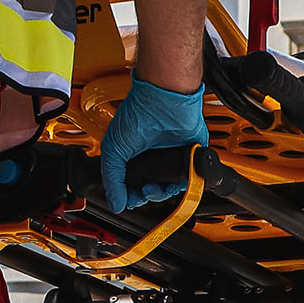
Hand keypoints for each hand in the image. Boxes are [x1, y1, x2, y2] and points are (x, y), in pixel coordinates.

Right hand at [100, 78, 207, 211]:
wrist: (164, 97)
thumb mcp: (114, 149)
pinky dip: (183, 184)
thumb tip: (115, 204)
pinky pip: (191, 177)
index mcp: (135, 155)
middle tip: (142, 193)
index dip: (130, 195)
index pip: (133, 184)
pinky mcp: (191, 154)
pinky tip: (171, 182)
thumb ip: (112, 179)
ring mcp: (173, 156)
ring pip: (170, 187)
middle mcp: (154, 156)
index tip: (127, 199)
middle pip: (152, 189)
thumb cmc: (139, 112)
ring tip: (155, 187)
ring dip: (161, 193)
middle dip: (145, 196)